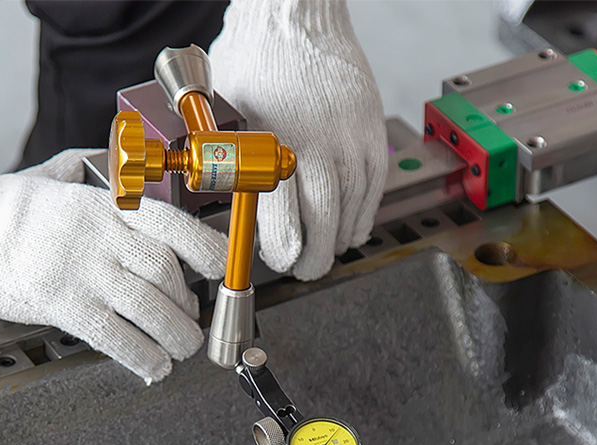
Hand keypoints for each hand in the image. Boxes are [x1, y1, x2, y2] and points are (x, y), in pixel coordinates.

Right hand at [0, 150, 226, 382]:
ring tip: (183, 347)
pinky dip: (144, 356)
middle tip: (189, 316)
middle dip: (188, 303)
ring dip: (177, 335)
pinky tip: (153, 366)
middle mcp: (100, 237)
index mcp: (104, 205)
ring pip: (151, 308)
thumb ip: (97, 175)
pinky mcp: (64, 305)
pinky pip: (117, 337)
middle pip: (166, 272)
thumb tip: (130, 175)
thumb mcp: (56, 177)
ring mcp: (83, 272)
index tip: (222, 267)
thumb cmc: (4, 210)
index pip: (171, 225)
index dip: (206, 249)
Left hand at [210, 0, 387, 280]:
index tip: (280, 259)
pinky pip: (374, 192)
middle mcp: (316, 150)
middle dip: (313, 258)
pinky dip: (362, 216)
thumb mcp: (222, 119)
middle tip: (306, 268)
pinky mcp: (372, 135)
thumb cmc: (254, 64)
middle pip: (323, 230)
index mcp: (273, 151)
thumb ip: (227, 169)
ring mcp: (349, 144)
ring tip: (327, 249)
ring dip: (339, 241)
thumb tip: (230, 214)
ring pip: (351, 216)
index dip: (283, 254)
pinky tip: (349, 225)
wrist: (294, 17)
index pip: (284, 229)